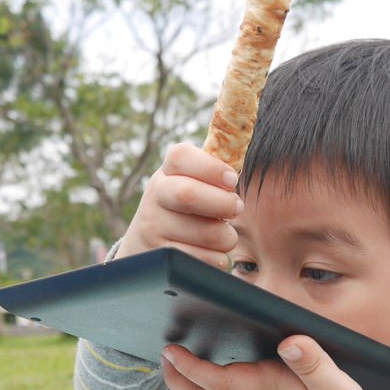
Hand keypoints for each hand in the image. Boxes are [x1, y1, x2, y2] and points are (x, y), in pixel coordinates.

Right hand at [118, 143, 243, 267]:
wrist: (146, 246)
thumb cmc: (185, 210)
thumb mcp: (192, 184)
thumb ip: (215, 170)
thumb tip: (243, 131)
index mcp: (168, 171)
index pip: (181, 156)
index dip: (210, 167)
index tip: (232, 180)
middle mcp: (156, 195)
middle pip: (188, 194)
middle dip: (222, 204)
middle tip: (236, 208)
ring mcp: (154, 226)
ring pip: (203, 232)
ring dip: (225, 236)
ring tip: (225, 235)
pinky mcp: (161, 255)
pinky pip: (200, 258)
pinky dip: (217, 258)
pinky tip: (214, 253)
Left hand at [160, 335, 389, 389]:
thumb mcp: (337, 387)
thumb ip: (314, 363)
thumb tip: (290, 342)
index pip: (217, 382)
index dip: (190, 367)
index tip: (170, 350)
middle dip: (177, 381)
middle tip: (163, 357)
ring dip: (188, 388)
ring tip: (176, 365)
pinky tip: (212, 376)